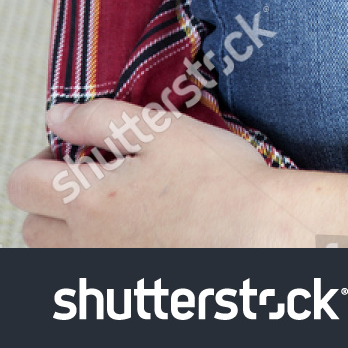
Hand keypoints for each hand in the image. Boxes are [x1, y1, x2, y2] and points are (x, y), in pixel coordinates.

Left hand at [7, 99, 347, 248]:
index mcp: (89, 202)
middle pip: (31, 226)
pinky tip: (137, 231)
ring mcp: (107, 272)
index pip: (22, 185)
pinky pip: (89, 272)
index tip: (69, 148)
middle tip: (88, 175)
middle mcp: (87, 246)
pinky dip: (97, 251)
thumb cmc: (220, 180)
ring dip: (67, 228)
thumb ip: (101, 120)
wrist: (263, 235)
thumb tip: (56, 117)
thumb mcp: (161, 131)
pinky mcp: (128, 291)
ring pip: (55, 256)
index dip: (39, 159)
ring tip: (113, 204)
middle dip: (48, 196)